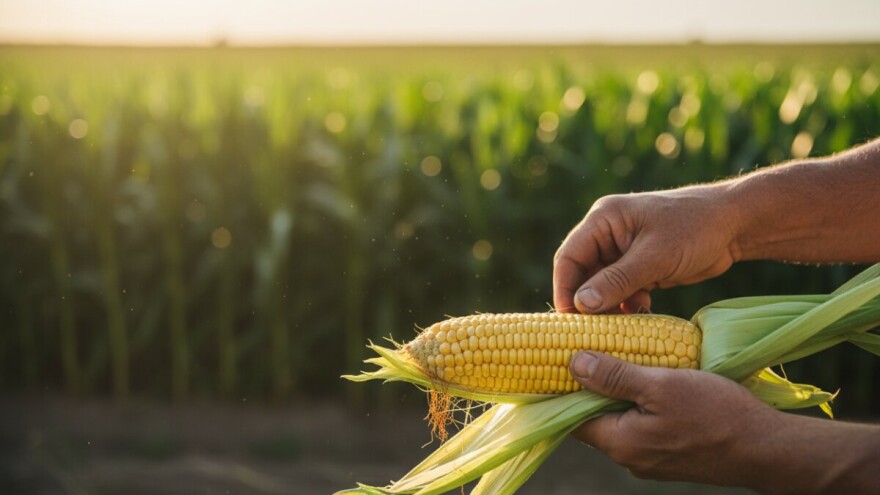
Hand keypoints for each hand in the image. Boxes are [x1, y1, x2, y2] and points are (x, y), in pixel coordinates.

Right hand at [553, 187, 740, 313]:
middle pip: (582, 275)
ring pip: (602, 287)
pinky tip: (640, 317)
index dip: (564, 290)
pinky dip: (627, 306)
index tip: (569, 322)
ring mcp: (623, 251)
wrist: (736, 225)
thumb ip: (617, 281)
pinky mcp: (640, 267)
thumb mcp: (655, 256)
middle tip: (590, 334)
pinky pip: (622, 291)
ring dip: (608, 308)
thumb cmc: (695, 228)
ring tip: (617, 331)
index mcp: (603, 220)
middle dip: (586, 304)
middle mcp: (608, 234)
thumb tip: (581, 305)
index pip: (569, 258)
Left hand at [569, 351, 777, 485]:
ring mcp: (650, 459)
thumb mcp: (660, 384)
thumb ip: (614, 376)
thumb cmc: (715, 413)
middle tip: (590, 348)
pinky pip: (642, 426)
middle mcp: (629, 457)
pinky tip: (649, 378)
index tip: (558, 356)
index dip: (561, 386)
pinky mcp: (670, 455)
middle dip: (591, 385)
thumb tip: (572, 363)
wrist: (768, 448)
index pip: (571, 415)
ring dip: (618, 391)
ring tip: (620, 357)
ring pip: (620, 420)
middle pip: (594, 417)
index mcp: (619, 443)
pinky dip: (639, 403)